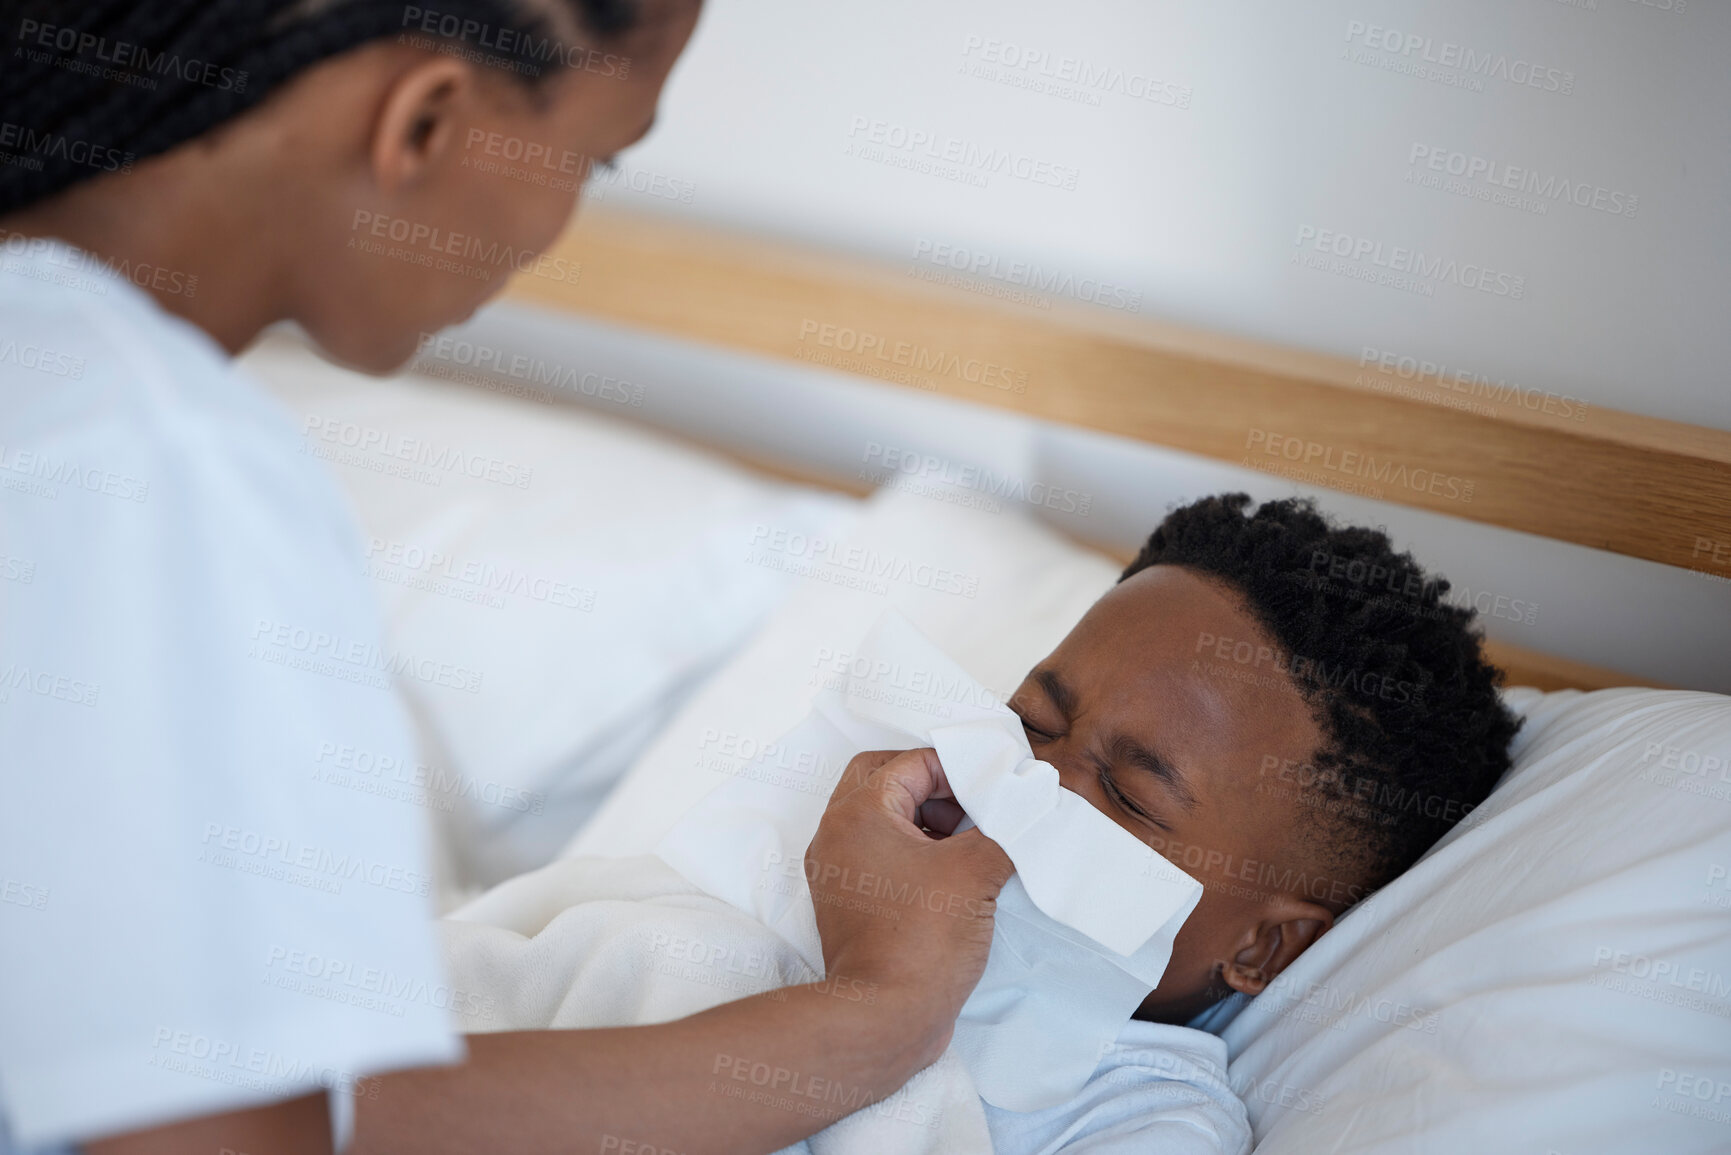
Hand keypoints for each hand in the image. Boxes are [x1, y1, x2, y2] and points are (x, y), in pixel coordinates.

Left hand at [805, 748, 1013, 1065]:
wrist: (884, 1017)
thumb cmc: (922, 938)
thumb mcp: (976, 871)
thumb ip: (1003, 828)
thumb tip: (1024, 810)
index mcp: (857, 813)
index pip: (910, 762)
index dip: (958, 768)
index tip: (994, 785)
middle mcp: (835, 834)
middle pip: (883, 780)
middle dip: (933, 785)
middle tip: (974, 804)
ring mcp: (837, 871)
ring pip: (880, 819)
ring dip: (924, 818)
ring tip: (970, 839)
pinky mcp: (847, 903)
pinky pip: (879, 855)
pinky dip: (913, 850)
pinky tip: (954, 872)